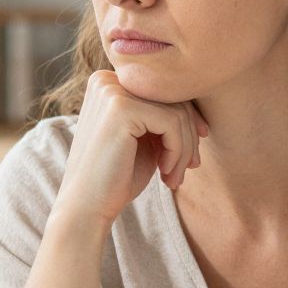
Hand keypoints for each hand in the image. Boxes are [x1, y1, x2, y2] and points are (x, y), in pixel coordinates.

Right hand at [56, 71, 207, 227]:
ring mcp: (112, 91)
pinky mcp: (120, 108)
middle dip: (189, 137)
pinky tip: (164, 172)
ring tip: (175, 177)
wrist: (87, 207)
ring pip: (177, 111)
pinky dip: (178, 151)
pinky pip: (172, 122)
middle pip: (173, 98)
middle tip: (189, 168)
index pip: (164, 91)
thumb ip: (163, 116)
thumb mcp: (145, 139)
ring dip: (185, 149)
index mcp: (109, 82)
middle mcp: (107, 80)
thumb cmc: (117, 176)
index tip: (191, 154)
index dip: (188, 121)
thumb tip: (200, 103)